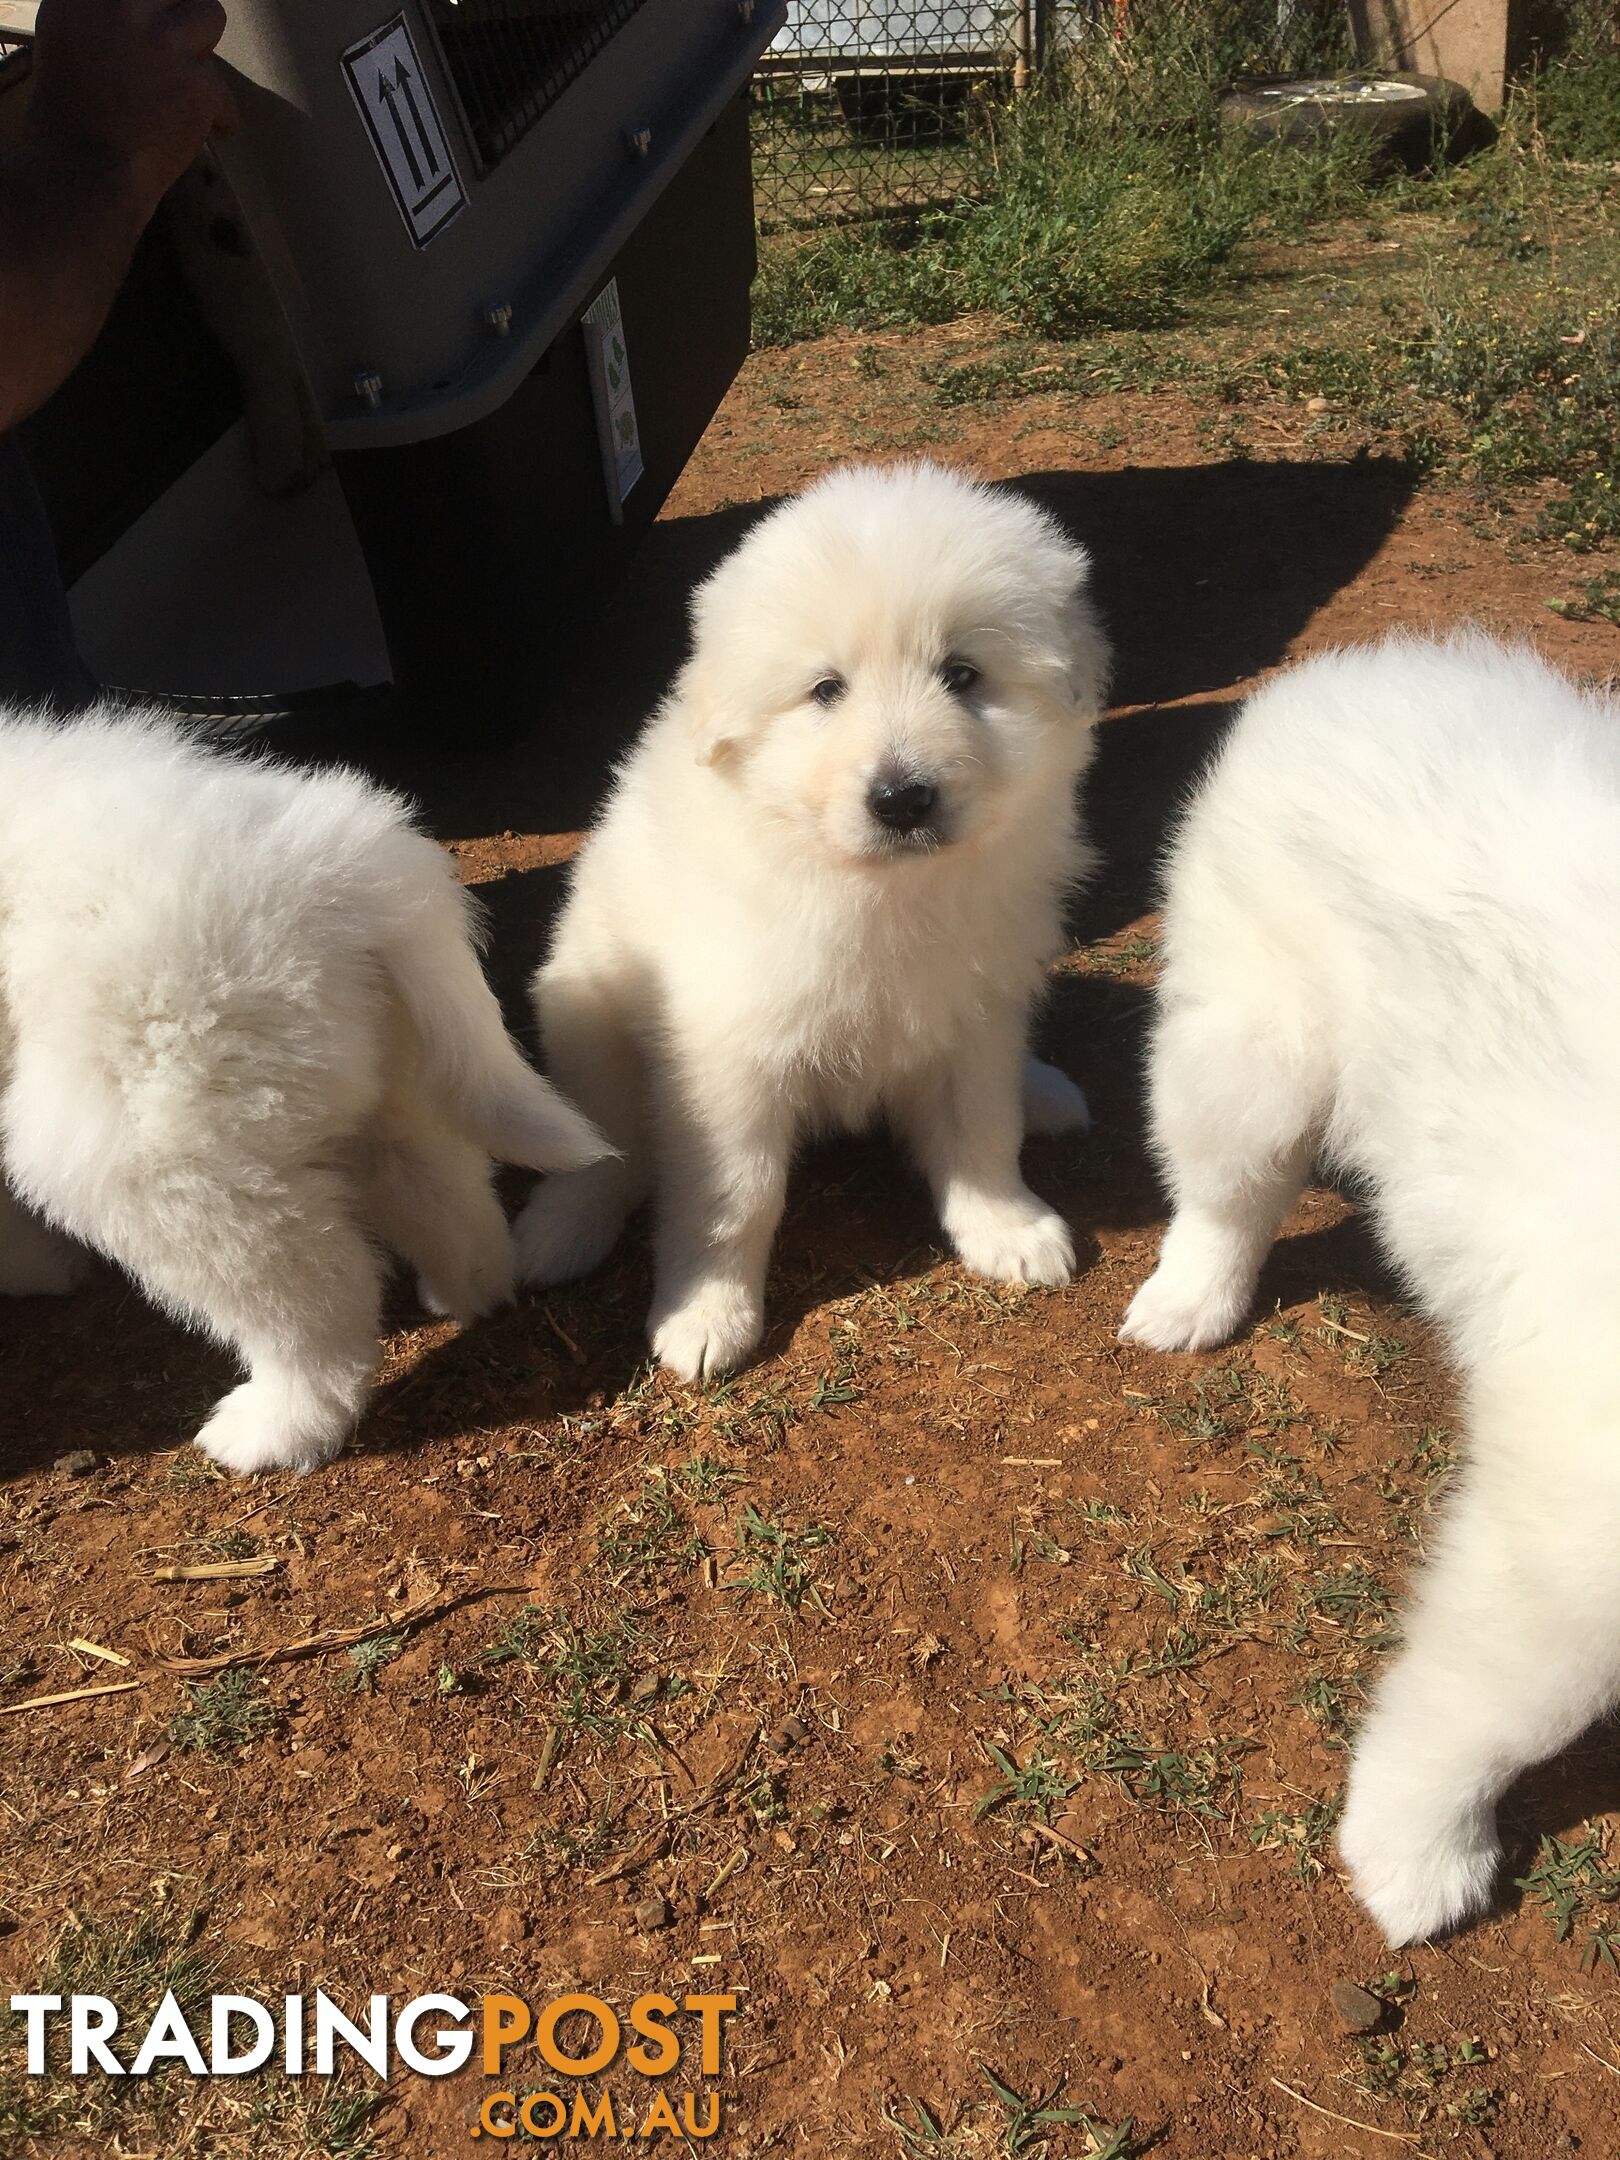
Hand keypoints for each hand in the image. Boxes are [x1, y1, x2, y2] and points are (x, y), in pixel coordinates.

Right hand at [28, 0, 236, 211]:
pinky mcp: (197, 83)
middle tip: (180, 43)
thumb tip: (140, 9)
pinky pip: (224, 89)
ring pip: (210, 14)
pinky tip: (209, 128)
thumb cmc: (68, 116)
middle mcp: (124, 6)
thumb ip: (101, 13)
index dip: (158, 4)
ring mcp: (163, 42)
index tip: (159, 16)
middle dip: (182, 13)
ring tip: (192, 81)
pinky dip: (220, 114)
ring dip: (205, 48)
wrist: (84, 171)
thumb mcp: (67, 38)